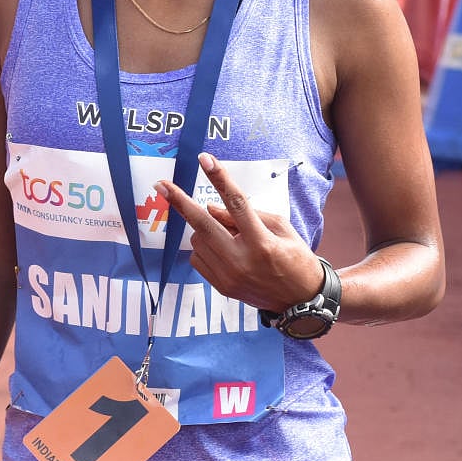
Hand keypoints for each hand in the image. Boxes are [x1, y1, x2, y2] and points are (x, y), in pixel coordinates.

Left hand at [156, 152, 323, 310]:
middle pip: (203, 225)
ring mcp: (229, 276)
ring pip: (199, 240)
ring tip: (228, 234)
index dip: (219, 179)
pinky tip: (222, 248)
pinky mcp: (221, 287)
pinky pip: (198, 259)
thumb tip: (210, 207)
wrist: (300, 301)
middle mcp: (242, 260)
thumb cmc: (296, 258)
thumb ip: (245, 215)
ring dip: (204, 228)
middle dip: (180, 202)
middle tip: (161, 185)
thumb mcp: (281, 228)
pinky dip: (204, 246)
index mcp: (261, 242)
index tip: (205, 160)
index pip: (236, 203)